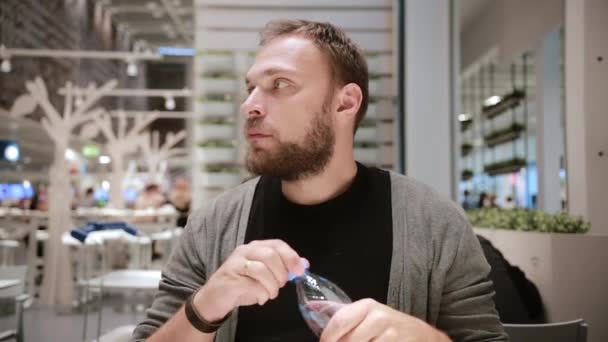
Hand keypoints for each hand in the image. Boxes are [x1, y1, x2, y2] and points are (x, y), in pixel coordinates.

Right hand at [193, 239, 305, 321]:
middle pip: (271, 256)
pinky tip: (258, 298)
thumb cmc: (242, 285)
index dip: (291, 257)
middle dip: (281, 274)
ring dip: (271, 287)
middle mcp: (244, 251)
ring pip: (262, 271)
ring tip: (269, 294)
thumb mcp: (265, 274)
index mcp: (255, 247)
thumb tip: (303, 264)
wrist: (214, 298)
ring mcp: (235, 264)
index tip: (299, 271)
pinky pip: (254, 286)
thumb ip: (282, 268)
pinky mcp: (230, 280)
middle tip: (280, 285)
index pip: (277, 244)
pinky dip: (261, 295)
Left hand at [320, 299, 450, 341]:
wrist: (424, 337)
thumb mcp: (369, 315)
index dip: (327, 339)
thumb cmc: (391, 327)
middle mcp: (378, 318)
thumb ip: (344, 316)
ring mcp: (389, 335)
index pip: (338, 322)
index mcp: (367, 306)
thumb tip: (313, 311)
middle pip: (346, 341)